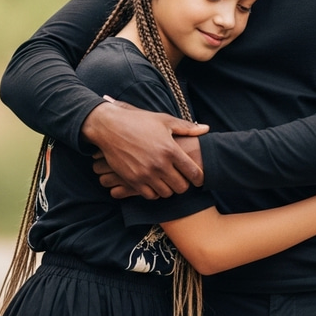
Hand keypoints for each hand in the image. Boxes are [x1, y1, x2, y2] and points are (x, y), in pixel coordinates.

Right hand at [83, 99, 207, 199]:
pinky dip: (154, 192)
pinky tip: (154, 183)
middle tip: (181, 179)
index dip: (199, 177)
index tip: (197, 177)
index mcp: (170, 149)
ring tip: (167, 181)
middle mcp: (160, 164)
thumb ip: (187, 128)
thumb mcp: (164, 121)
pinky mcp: (133, 180)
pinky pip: (150, 195)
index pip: (194, 173)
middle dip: (184, 184)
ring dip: (169, 188)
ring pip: (167, 193)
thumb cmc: (139, 121)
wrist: (109, 127)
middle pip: (181, 187)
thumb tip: (206, 129)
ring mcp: (145, 174)